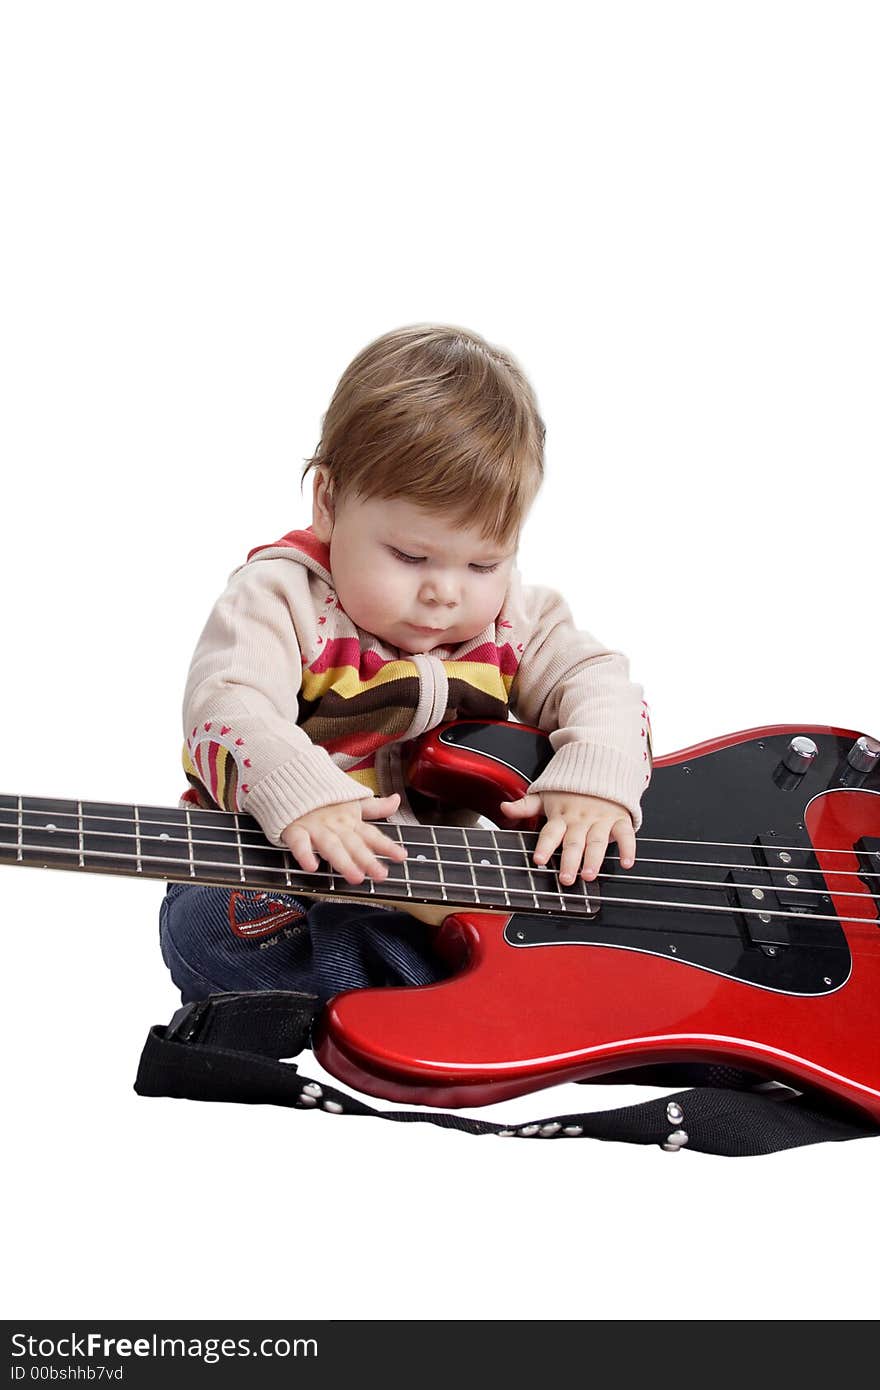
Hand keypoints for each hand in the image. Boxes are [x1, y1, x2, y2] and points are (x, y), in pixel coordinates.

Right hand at [281, 793, 407, 885]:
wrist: (291, 780)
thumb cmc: (323, 797)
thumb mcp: (351, 800)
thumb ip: (374, 807)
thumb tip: (395, 801)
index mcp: (350, 820)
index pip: (372, 834)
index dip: (386, 845)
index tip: (401, 856)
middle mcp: (336, 825)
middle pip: (354, 844)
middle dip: (367, 860)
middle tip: (380, 874)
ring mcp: (316, 827)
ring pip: (331, 845)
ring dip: (343, 861)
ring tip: (355, 877)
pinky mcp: (295, 829)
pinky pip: (299, 842)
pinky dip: (304, 853)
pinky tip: (312, 866)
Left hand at [499, 791, 635, 884]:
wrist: (599, 766)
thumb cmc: (570, 788)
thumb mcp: (544, 794)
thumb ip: (525, 805)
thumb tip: (503, 808)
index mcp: (561, 815)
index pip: (550, 833)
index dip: (545, 846)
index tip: (539, 859)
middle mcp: (580, 819)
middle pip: (574, 842)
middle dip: (570, 861)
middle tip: (566, 879)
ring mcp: (601, 819)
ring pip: (597, 841)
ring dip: (594, 859)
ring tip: (589, 875)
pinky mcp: (619, 819)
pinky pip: (626, 834)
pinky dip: (628, 848)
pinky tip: (627, 862)